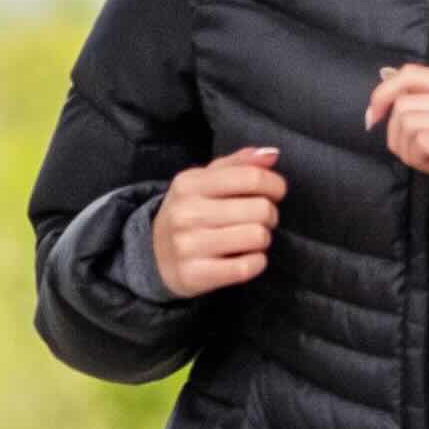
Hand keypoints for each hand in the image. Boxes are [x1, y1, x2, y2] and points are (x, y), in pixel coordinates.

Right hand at [146, 146, 287, 294]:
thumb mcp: (204, 181)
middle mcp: (187, 213)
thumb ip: (238, 164)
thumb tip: (271, 154)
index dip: (275, 185)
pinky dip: (256, 262)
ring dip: (262, 239)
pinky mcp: (194, 275)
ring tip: (250, 238)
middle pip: (260, 209)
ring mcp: (188, 246)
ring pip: (257, 237)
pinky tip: (247, 257)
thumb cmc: (189, 212)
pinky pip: (246, 268)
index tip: (276, 192)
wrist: (153, 255)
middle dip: (269, 214)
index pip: (251, 177)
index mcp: (190, 183)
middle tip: (260, 219)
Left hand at [366, 66, 428, 241]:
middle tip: (412, 156)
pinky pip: (426, 142)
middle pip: (405, 102)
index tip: (374, 120)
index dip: (382, 93)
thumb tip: (389, 87)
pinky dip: (421, 161)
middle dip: (394, 134)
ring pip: (411, 122)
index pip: (413, 73)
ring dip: (407, 151)